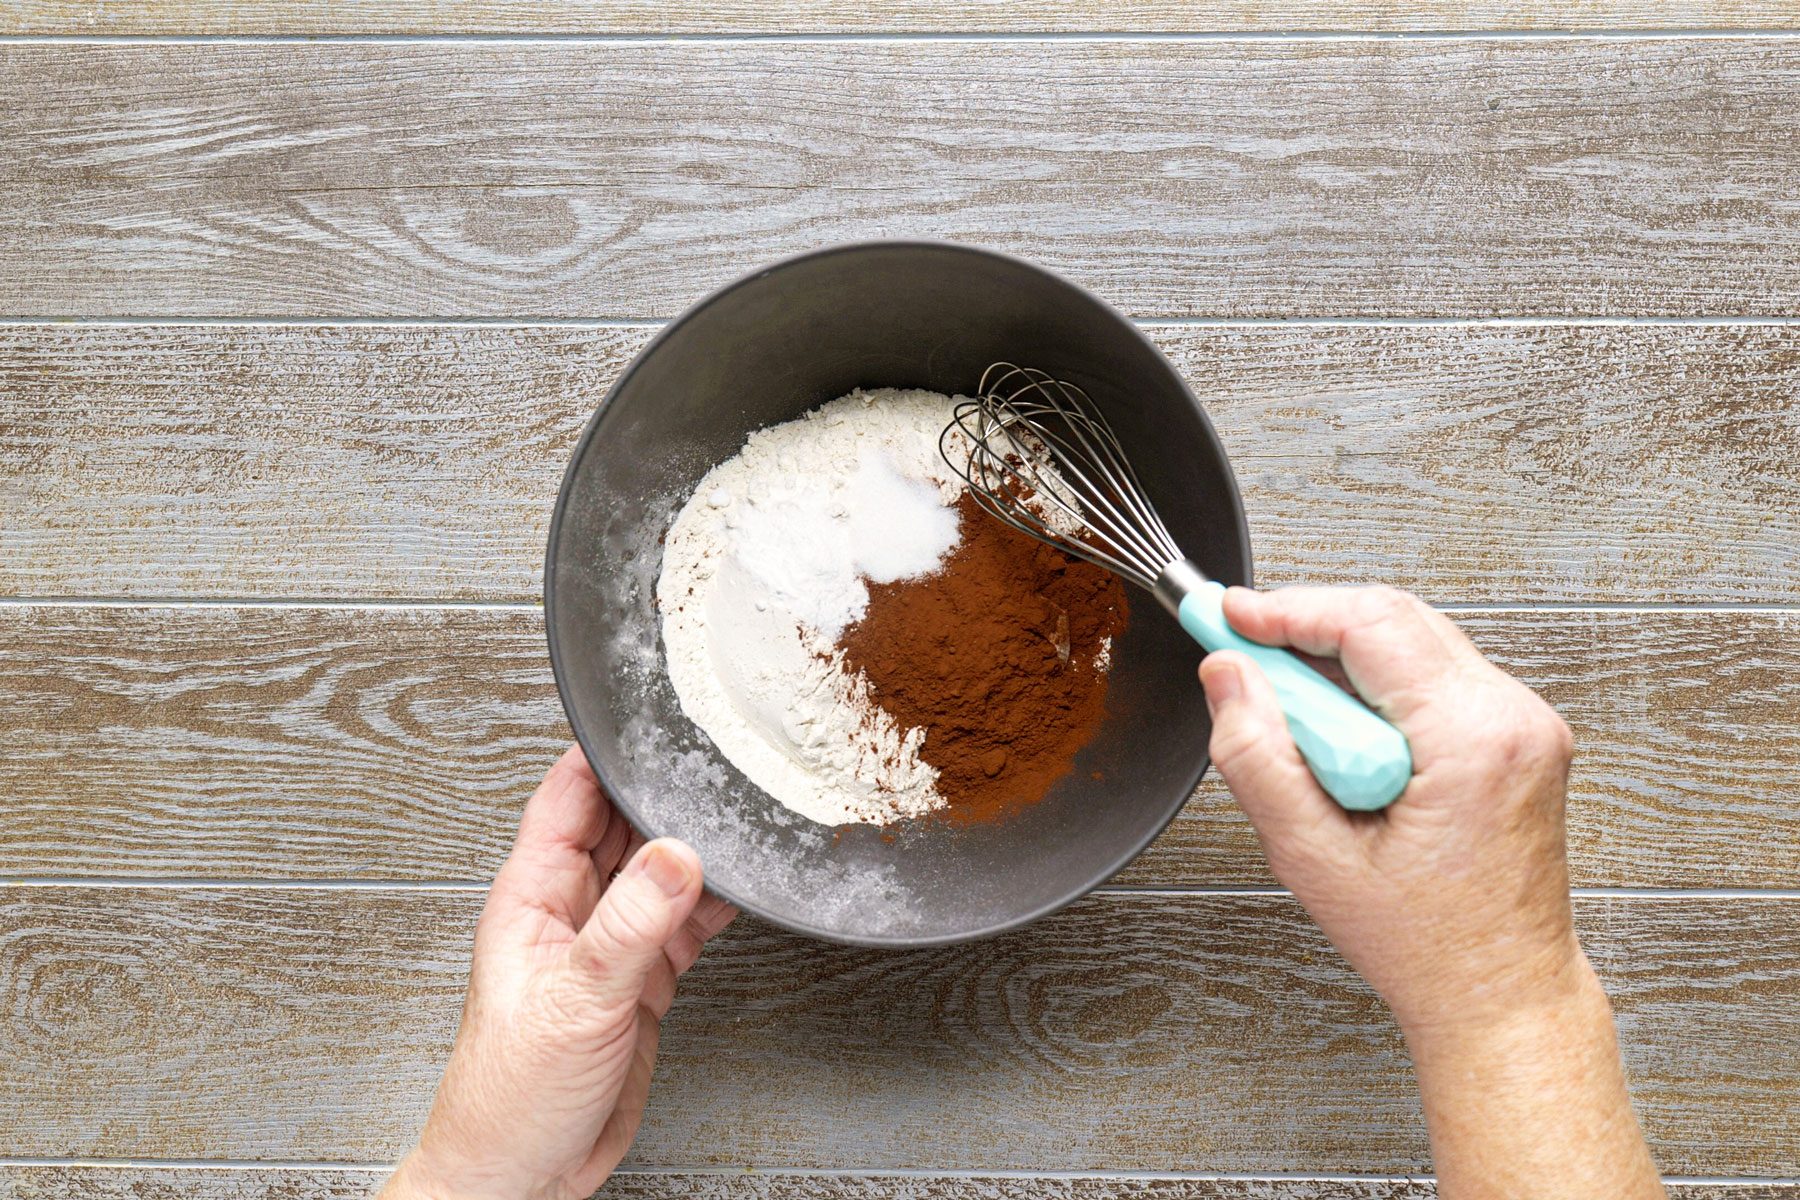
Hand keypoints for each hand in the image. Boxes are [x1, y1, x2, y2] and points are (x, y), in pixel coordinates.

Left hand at [382, 745, 736, 1199]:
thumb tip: (680, 854)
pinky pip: (685, 918)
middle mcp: (570, 908)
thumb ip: (630, 925)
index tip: (651, 711)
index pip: (568, 794)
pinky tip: (747, 881)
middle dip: (664, 787)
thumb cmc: (508, 1096)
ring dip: (697, 842)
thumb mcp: (575, 1001)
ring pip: (660, 867)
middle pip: (623, 821)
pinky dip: (717, 899)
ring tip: (743, 809)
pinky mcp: (641, 978)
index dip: (606, 749)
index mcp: (532, 894)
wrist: (522, 1175)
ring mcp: (608, 941)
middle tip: (719, 754)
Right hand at [1198, 586, 1662, 1198]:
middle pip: (1394, 618)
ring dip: (1339, 655)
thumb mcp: (1312, 857)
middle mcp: (1513, 716)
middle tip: (1238, 646)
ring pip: (1412, 640)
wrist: (1502, 992)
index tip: (1227, 613)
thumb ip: (1257, 756)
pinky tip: (1336, 729)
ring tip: (1285, 708)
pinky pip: (1433, 673)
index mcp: (1473, 740)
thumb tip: (1227, 676)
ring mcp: (1524, 721)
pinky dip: (1374, 682)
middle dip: (1308, 624)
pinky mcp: (1517, 733)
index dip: (1287, 609)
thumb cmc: (1427, 944)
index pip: (1371, 625)